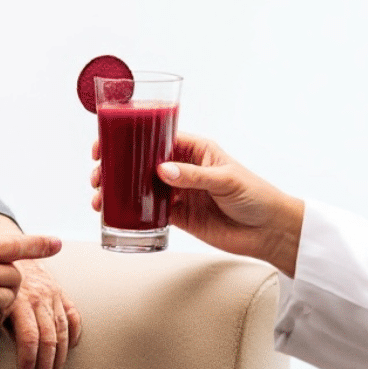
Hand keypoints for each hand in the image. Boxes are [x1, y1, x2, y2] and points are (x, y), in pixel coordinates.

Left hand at [0, 214, 81, 368]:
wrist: (5, 246)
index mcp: (17, 300)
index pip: (29, 339)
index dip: (28, 366)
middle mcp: (38, 296)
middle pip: (49, 340)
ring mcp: (52, 293)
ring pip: (63, 332)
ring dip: (60, 360)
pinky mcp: (61, 291)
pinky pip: (73, 315)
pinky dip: (75, 334)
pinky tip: (71, 350)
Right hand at [92, 133, 303, 275]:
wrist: (270, 232)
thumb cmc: (256, 196)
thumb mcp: (226, 180)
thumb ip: (194, 176)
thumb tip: (162, 171)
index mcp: (195, 149)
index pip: (156, 137)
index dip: (129, 138)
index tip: (106, 143)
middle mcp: (183, 167)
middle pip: (141, 161)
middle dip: (116, 165)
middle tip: (97, 174)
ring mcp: (179, 191)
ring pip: (141, 186)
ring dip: (119, 190)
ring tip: (100, 198)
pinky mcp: (179, 216)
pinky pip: (149, 211)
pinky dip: (131, 211)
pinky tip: (115, 213)